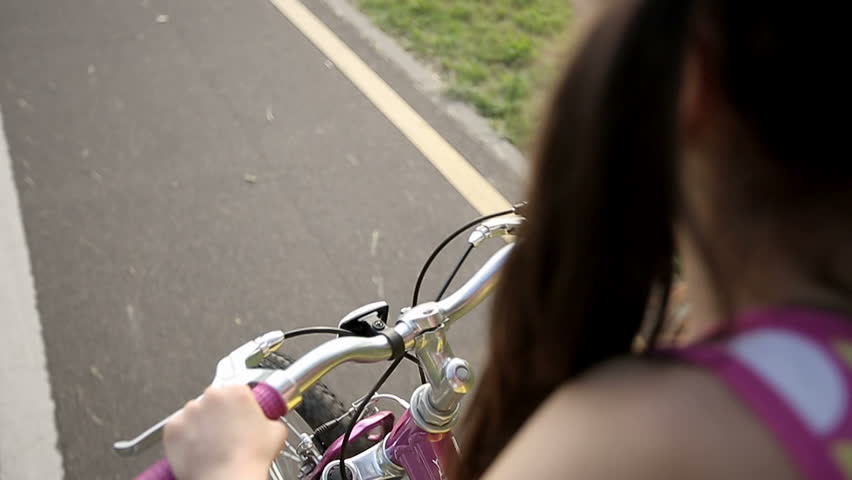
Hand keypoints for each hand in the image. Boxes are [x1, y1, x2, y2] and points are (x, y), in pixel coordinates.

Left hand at [164, 385, 287, 479]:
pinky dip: (185, 437)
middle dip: (218, 414)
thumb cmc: (249, 458)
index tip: (238, 416)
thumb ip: (271, 419)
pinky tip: (197, 448)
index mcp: (237, 392)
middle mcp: (212, 396)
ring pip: (195, 413)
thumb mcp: (276, 432)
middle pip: (214, 400)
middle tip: (226, 433)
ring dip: (201, 424)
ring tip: (211, 444)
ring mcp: (189, 411)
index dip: (238, 407)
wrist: (227, 479)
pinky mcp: (173, 427)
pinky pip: (178, 428)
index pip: (236, 391)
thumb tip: (268, 422)